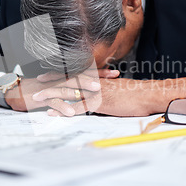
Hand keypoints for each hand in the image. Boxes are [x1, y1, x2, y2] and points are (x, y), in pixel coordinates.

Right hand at [0, 69, 119, 111]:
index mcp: (64, 79)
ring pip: (69, 87)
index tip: (115, 73)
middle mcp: (60, 80)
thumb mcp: (57, 91)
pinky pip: (54, 102)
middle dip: (97, 77)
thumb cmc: (38, 93)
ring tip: (97, 92)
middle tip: (112, 78)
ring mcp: (51, 88)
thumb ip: (72, 93)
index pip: (84, 74)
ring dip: (83, 89)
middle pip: (81, 77)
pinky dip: (63, 107)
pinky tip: (72, 113)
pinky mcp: (42, 97)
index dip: (100, 73)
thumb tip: (89, 98)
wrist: (15, 92)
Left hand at [35, 77, 185, 116]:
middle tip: (36, 82)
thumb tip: (99, 94)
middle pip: (69, 80)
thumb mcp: (118, 89)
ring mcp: (96, 92)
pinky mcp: (100, 103)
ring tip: (37, 97)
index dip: (61, 73)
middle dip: (51, 81)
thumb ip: (106, 90)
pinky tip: (54, 112)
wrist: (148, 95)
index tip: (49, 73)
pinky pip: (78, 107)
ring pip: (70, 91)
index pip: (76, 74)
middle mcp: (95, 83)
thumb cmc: (136, 93)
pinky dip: (65, 109)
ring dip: (52, 94)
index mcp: (99, 79)